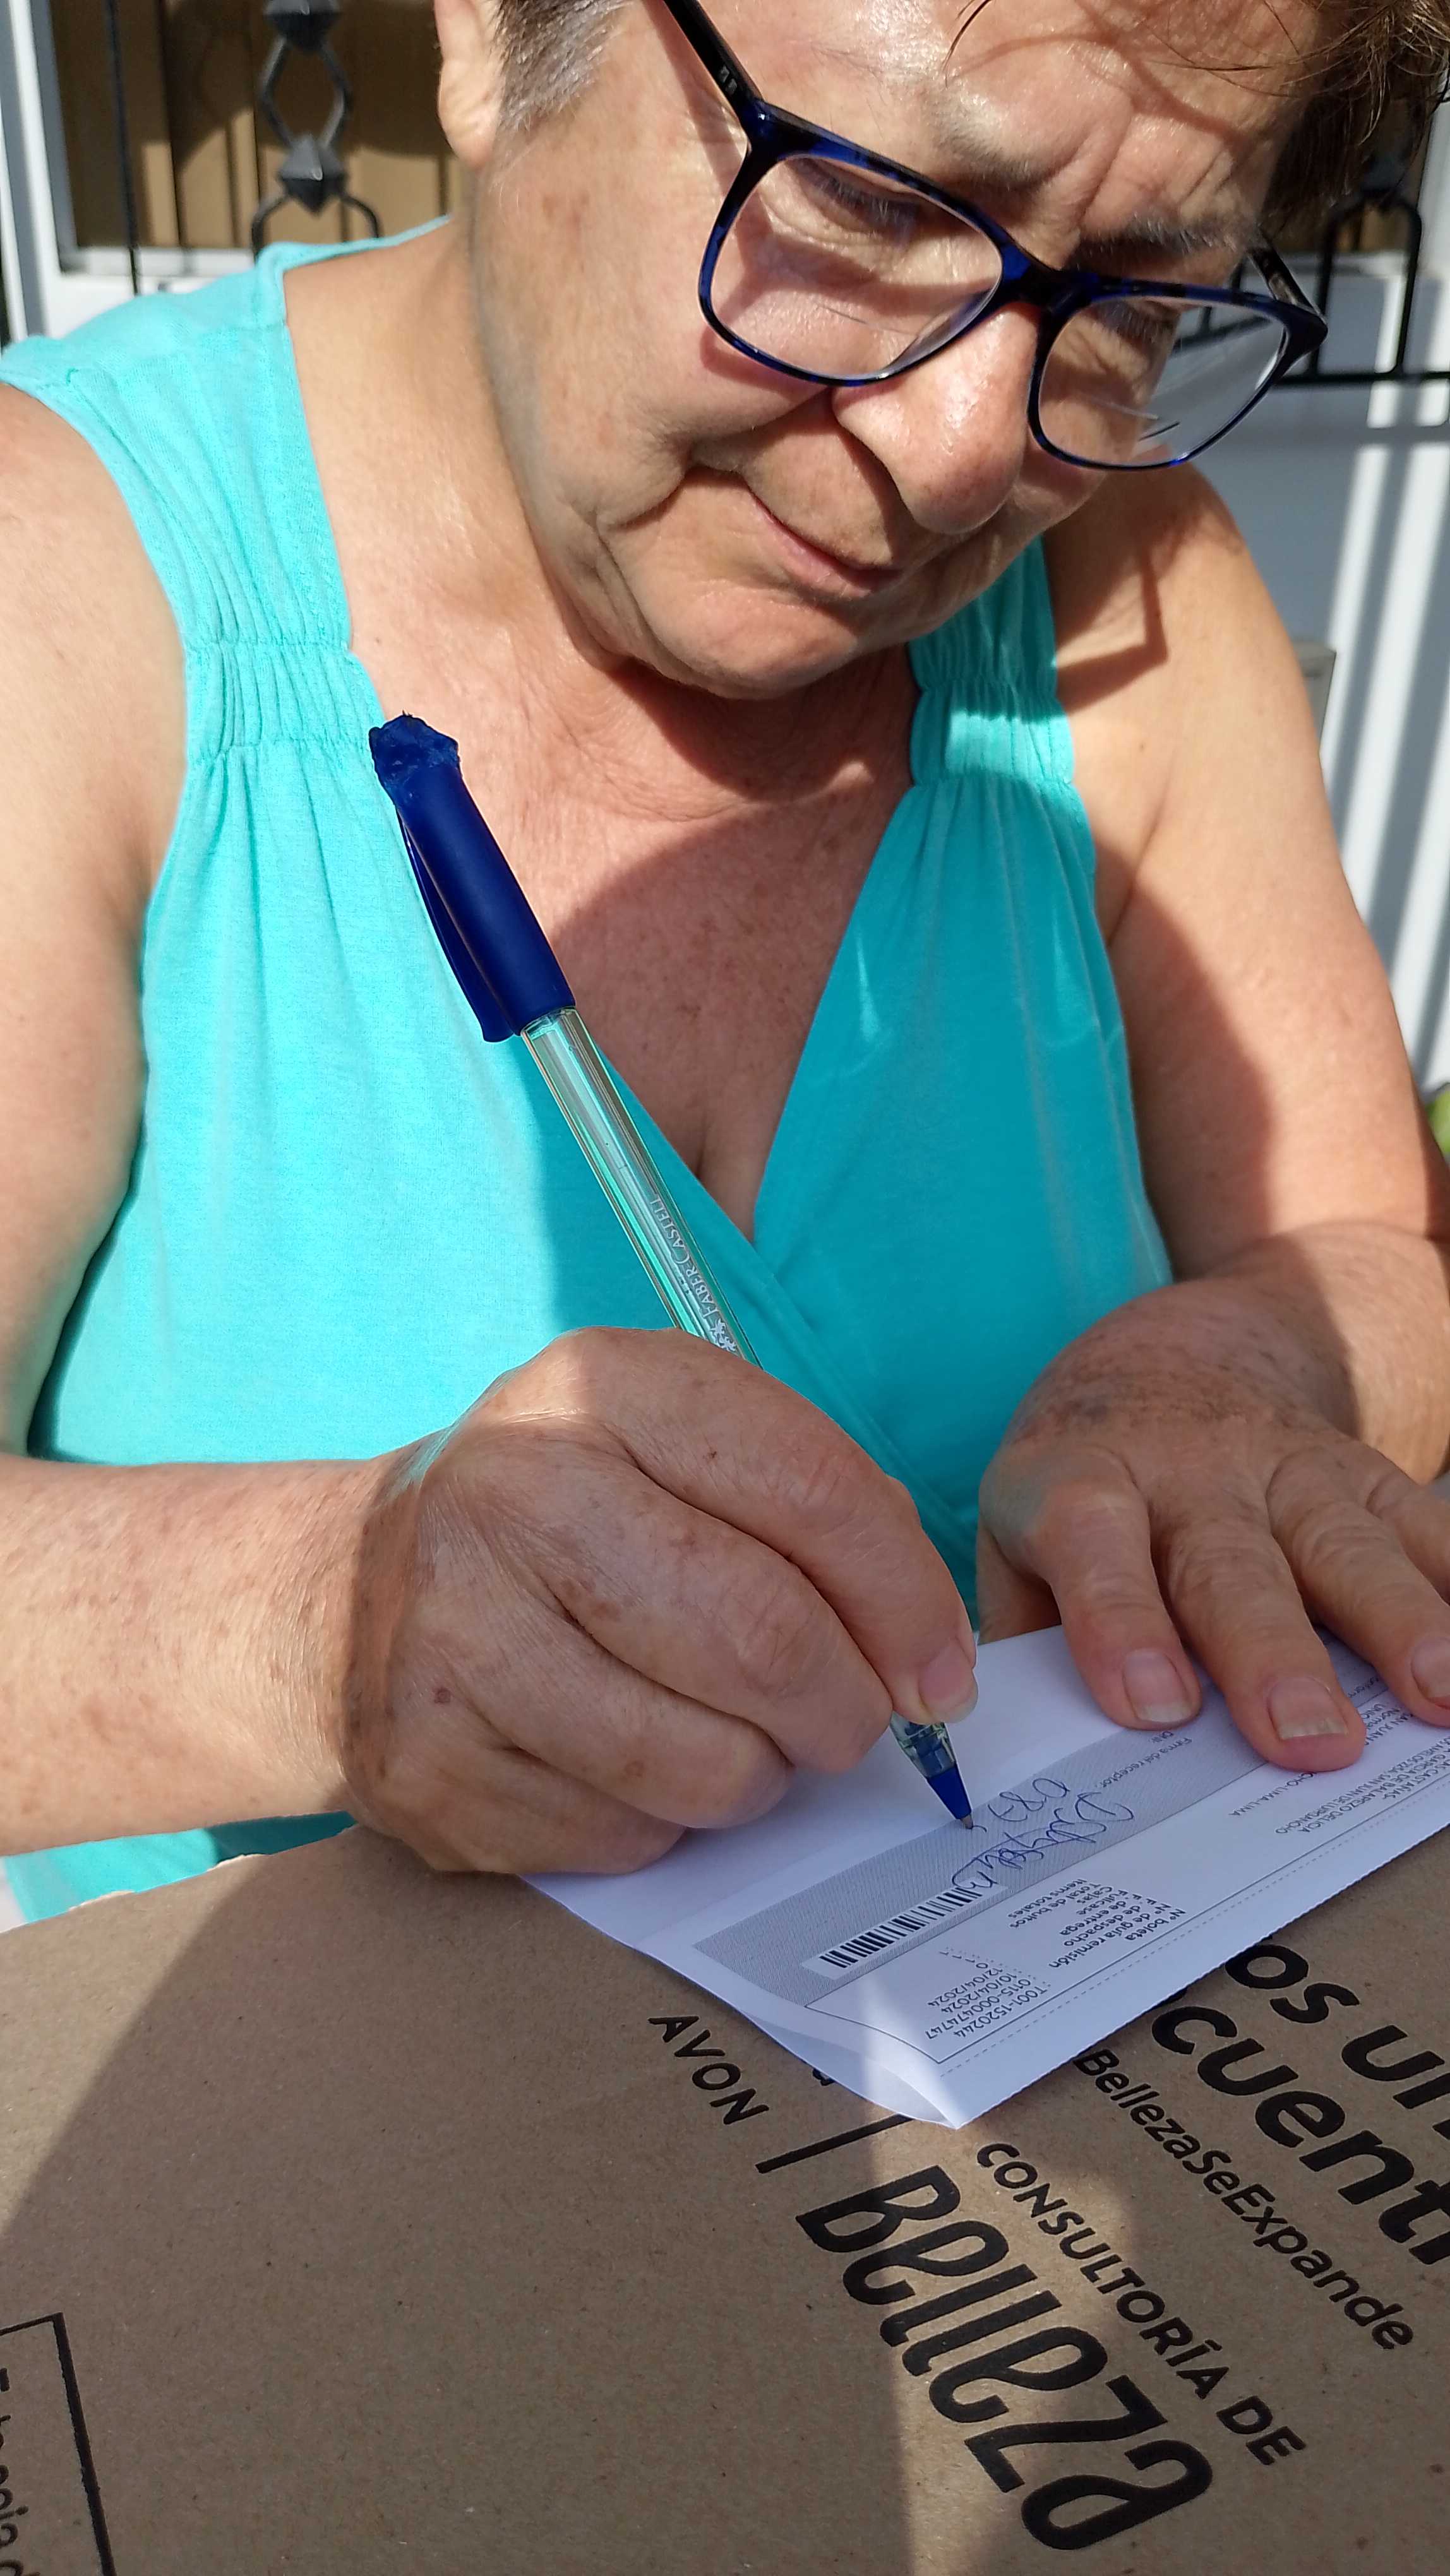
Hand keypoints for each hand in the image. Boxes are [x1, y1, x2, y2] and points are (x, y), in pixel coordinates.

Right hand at [344, 1329, 976, 1873]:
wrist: (344, 1596)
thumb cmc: (567, 1517)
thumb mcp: (678, 1447)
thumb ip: (817, 1511)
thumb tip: (931, 1662)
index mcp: (601, 1385)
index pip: (811, 1490)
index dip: (906, 1599)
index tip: (939, 1670)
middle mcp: (515, 1491)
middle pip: (762, 1637)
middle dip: (843, 1708)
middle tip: (846, 1723)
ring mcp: (457, 1633)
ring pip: (699, 1764)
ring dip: (759, 1778)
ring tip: (739, 1743)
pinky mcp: (431, 1764)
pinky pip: (622, 1837)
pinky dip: (663, 1824)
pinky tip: (630, 1766)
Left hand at [978, 1307, 1449, 1769]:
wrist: (1181, 1357)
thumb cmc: (1086, 1485)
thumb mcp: (1017, 1534)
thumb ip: (1028, 1635)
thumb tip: (1044, 1749)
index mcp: (1081, 1478)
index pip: (1092, 1540)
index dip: (1119, 1619)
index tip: (1152, 1705)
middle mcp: (1189, 1470)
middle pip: (1231, 1564)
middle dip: (1270, 1655)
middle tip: (1303, 1736)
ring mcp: (1288, 1468)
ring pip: (1344, 1546)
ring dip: (1396, 1624)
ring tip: (1435, 1695)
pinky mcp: (1366, 1475)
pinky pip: (1425, 1529)